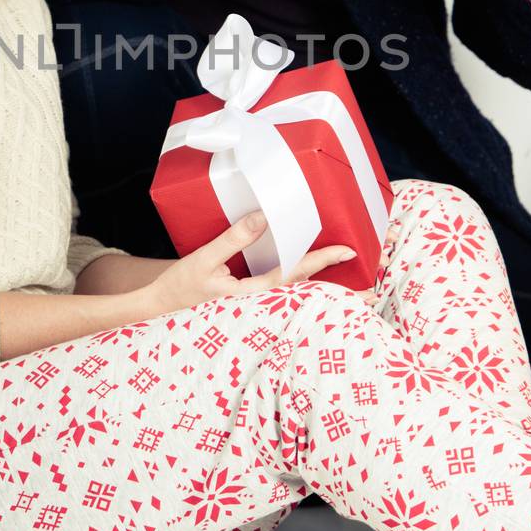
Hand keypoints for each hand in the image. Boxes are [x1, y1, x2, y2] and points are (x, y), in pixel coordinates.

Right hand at [140, 211, 354, 318]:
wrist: (156, 312)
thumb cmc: (179, 288)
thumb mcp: (205, 260)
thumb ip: (234, 239)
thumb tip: (263, 217)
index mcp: (251, 297)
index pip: (294, 276)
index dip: (321, 261)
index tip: (347, 251)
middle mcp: (258, 306)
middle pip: (304, 293)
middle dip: (337, 291)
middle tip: (373, 290)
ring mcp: (255, 309)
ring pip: (296, 296)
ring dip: (323, 289)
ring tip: (354, 288)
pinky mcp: (248, 306)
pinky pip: (282, 295)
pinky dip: (301, 286)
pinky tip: (312, 283)